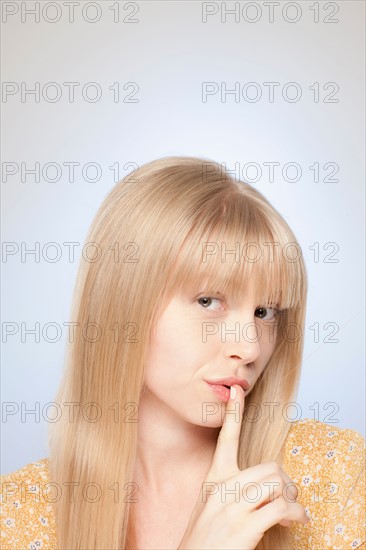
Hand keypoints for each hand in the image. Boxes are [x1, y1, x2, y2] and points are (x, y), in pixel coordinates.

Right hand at [177, 384, 308, 549]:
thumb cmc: (204, 539)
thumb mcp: (212, 506)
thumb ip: (233, 489)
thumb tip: (266, 485)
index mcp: (214, 478)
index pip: (226, 438)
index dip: (234, 412)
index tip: (237, 389)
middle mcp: (223, 488)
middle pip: (270, 467)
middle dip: (285, 483)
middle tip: (287, 499)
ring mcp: (233, 507)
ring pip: (277, 484)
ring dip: (292, 498)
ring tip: (290, 513)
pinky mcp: (244, 526)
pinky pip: (281, 507)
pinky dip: (296, 514)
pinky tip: (296, 521)